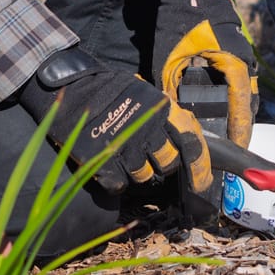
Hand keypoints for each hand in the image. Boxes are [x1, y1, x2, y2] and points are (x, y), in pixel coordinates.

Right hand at [17, 46, 210, 192]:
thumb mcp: (146, 94)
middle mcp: (148, 128)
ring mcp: (126, 146)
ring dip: (136, 172)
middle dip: (162, 165)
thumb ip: (167, 116)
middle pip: (168, 163)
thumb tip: (189, 142)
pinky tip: (108, 163)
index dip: (200, 168)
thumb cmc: (113, 92)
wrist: (72, 89)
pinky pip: (118, 184)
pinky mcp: (103, 162)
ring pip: (143, 177)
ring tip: (123, 154)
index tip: (201, 183)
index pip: (192, 144)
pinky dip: (114, 179)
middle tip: (150, 157)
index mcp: (163, 108)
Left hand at [151, 0, 258, 144]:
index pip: (242, 107)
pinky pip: (241, 78)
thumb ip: (173, 93)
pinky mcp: (237, 48)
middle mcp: (245, 60)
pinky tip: (221, 104)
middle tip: (231, 146)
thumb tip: (175, 119)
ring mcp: (243, 52)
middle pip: (250, 102)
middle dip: (242, 125)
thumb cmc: (178, 22)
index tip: (237, 150)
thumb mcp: (169, 62)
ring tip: (227, 130)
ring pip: (247, 90)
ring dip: (240, 110)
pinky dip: (235, 94)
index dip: (240, 131)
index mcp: (233, 64)